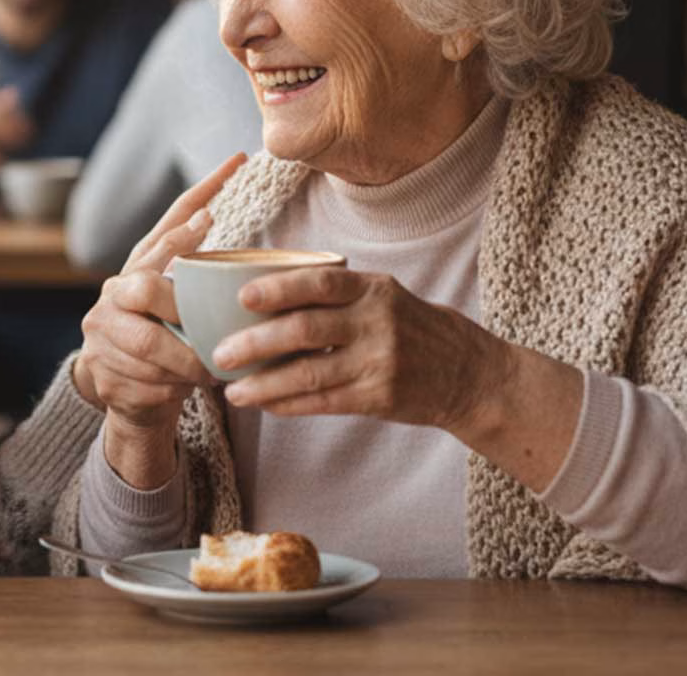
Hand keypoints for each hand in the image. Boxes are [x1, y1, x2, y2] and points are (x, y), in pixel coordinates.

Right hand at [75, 153, 244, 487]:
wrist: (127, 396)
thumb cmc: (169, 344)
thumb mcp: (182, 310)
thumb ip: (199, 283)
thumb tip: (259, 265)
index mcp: (140, 267)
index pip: (172, 220)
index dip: (205, 191)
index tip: (239, 163)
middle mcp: (116, 292)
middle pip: (143, 286)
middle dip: (178, 307)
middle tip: (203, 322)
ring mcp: (103, 332)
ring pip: (148, 342)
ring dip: (184, 359)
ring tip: (210, 370)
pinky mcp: (105, 371)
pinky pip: (146, 378)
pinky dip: (172, 386)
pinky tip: (184, 388)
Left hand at [215, 268, 584, 489]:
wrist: (467, 373)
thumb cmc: (410, 327)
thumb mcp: (382, 295)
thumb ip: (336, 294)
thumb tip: (262, 292)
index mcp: (373, 288)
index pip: (321, 283)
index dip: (279, 288)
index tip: (241, 296)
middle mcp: (377, 322)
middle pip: (306, 329)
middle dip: (256, 342)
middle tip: (219, 353)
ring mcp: (380, 362)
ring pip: (309, 373)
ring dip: (264, 383)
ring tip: (233, 390)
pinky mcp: (380, 397)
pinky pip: (325, 402)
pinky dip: (290, 404)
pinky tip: (266, 404)